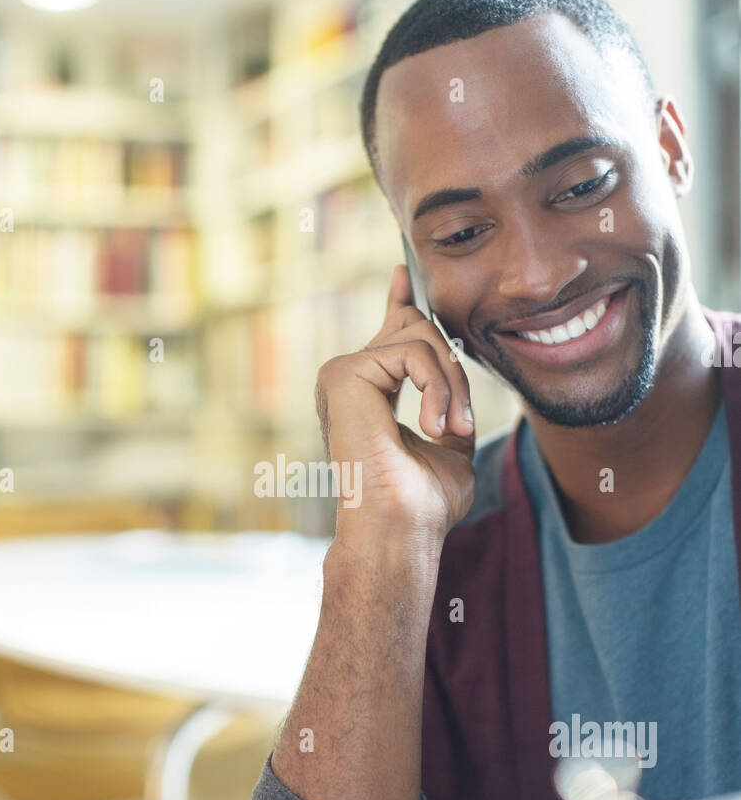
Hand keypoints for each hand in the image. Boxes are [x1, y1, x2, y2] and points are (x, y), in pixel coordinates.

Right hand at [315, 264, 475, 543]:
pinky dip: (438, 387)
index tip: (403, 273)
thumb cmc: (423, 504)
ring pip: (420, 337)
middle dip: (453, 369)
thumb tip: (453, 386)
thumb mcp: (449, 447)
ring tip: (450, 429)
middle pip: (417, 329)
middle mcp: (348, 379)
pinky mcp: (344, 374)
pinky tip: (435, 425)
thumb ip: (447, 409)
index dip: (398, 301)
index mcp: (369, 393)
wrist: (402, 527)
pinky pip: (413, 351)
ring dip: (451, 384)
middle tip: (459, 424)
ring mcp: (341, 374)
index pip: (386, 335)